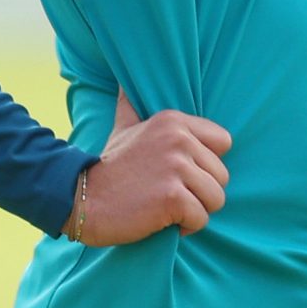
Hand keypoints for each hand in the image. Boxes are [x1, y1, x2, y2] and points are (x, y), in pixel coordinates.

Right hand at [64, 94, 231, 244]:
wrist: (82, 199)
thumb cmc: (109, 167)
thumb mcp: (123, 128)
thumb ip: (130, 104)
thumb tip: (124, 80)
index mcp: (174, 121)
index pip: (224, 142)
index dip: (207, 163)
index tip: (182, 173)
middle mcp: (179, 140)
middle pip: (222, 175)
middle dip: (201, 192)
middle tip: (170, 194)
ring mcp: (176, 168)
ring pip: (216, 198)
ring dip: (196, 210)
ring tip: (169, 208)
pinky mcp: (173, 197)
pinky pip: (201, 218)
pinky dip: (187, 226)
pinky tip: (164, 220)